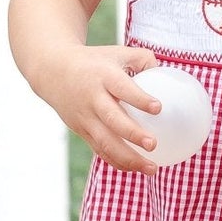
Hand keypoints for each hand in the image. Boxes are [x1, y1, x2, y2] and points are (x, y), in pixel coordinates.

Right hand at [45, 44, 162, 174]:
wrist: (52, 71)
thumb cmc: (95, 62)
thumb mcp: (117, 52)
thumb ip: (144, 60)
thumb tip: (169, 75)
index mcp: (103, 76)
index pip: (122, 88)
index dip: (139, 98)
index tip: (158, 108)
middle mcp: (92, 98)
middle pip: (112, 119)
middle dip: (132, 133)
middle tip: (154, 144)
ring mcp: (85, 117)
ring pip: (105, 142)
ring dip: (129, 158)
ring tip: (152, 168)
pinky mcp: (81, 130)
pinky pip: (99, 149)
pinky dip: (117, 161)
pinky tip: (136, 168)